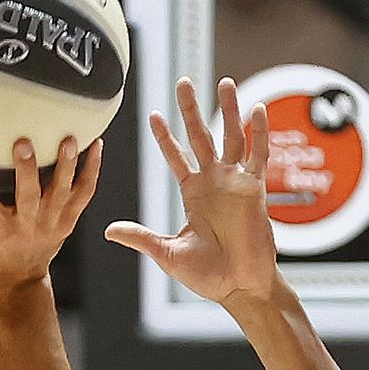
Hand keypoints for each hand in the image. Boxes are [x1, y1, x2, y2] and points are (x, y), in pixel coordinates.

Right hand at [0, 135, 102, 293]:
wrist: (17, 280)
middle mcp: (25, 226)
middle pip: (29, 197)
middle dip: (27, 171)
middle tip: (23, 143)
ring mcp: (50, 223)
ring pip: (62, 193)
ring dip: (66, 167)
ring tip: (69, 138)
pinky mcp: (67, 219)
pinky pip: (84, 194)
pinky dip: (92, 170)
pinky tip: (96, 143)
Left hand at [106, 77, 278, 313]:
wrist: (239, 288)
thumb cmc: (208, 276)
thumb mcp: (168, 253)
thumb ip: (141, 237)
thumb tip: (108, 230)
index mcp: (192, 194)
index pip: (176, 156)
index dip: (165, 136)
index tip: (154, 114)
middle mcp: (213, 182)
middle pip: (200, 136)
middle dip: (191, 109)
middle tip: (183, 82)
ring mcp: (235, 183)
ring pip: (231, 137)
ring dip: (228, 110)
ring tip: (224, 82)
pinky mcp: (255, 189)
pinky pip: (258, 155)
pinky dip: (260, 132)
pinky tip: (257, 108)